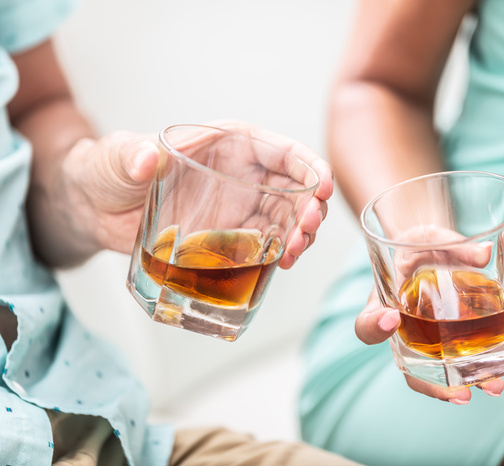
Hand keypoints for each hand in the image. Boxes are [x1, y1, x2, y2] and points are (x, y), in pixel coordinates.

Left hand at [61, 121, 331, 268]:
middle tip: (306, 231)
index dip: (309, 167)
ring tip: (294, 252)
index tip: (322, 188)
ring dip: (301, 234)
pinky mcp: (232, 237)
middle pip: (295, 188)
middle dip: (311, 208)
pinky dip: (281, 253)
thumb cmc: (109, 170)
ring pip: (288, 219)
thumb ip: (131, 154)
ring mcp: (241, 207)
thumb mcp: (117, 158)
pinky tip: (281, 264)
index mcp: (229, 144)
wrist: (95, 209)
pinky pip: (268, 244)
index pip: (282, 151)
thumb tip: (146, 158)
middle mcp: (244, 174)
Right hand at [356, 226, 503, 403]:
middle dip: (438, 386)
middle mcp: (407, 333)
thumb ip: (450, 244)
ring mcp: (433, 341)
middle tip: (462, 394)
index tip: (390, 318)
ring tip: (497, 386)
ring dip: (473, 382)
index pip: (367, 326)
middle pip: (412, 368)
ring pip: (447, 372)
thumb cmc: (421, 244)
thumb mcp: (430, 237)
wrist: (433, 250)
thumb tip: (484, 254)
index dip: (375, 327)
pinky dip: (502, 359)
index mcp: (384, 306)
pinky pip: (478, 355)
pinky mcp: (462, 338)